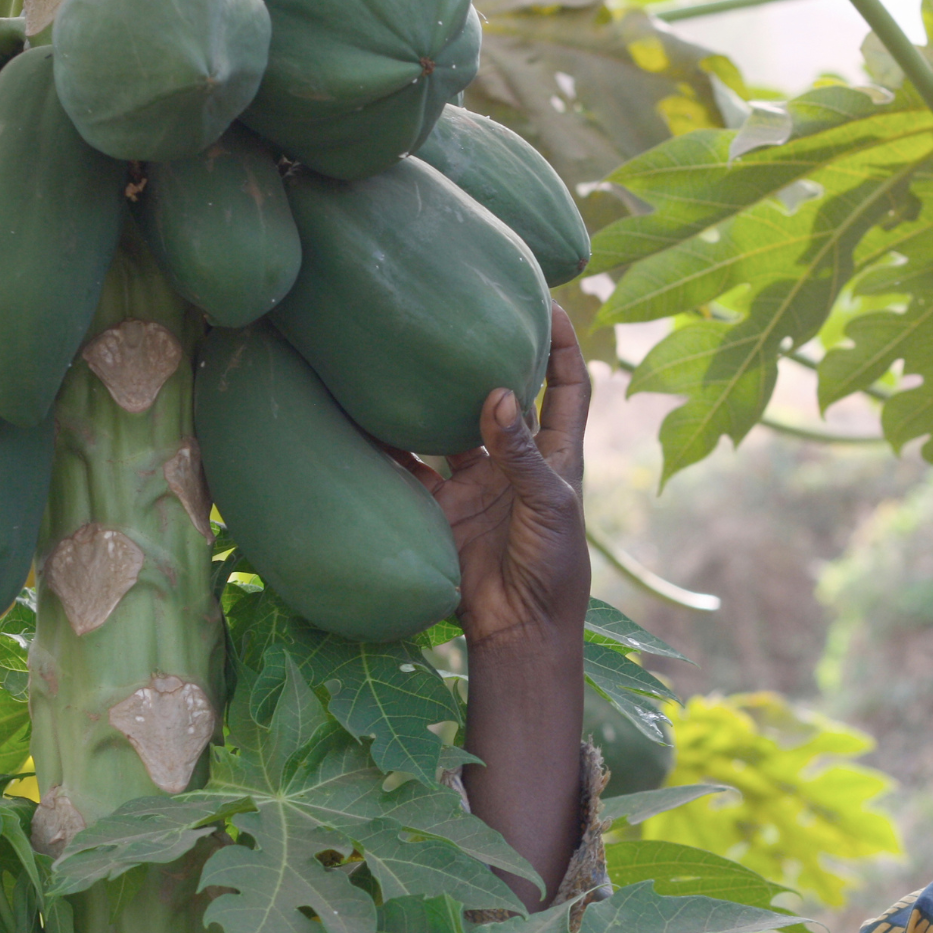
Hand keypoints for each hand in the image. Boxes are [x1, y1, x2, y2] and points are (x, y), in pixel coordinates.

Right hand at [396, 306, 590, 646]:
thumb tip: (495, 392)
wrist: (519, 631)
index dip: (563, 343)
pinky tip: (364, 416)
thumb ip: (520, 451)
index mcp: (557, 454)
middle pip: (502, 396)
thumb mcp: (549, 504)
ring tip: (405, 354)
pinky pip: (411, 469)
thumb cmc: (553, 569)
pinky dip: (390, 447)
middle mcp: (515, 461)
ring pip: (448, 428)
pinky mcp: (442, 508)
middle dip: (485, 360)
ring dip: (430, 400)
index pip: (568, 386)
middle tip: (460, 313)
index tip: (547, 301)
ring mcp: (477, 483)